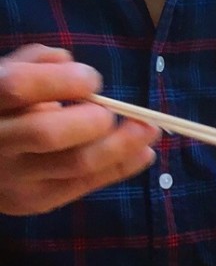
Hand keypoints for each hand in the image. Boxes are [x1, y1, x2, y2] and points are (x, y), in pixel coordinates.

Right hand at [0, 44, 159, 214]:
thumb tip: (69, 63)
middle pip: (48, 133)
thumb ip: (33, 64)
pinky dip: (120, 168)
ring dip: (122, 146)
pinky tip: (143, 154)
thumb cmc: (0, 108)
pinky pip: (84, 185)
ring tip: (150, 130)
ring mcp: (13, 178)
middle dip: (94, 119)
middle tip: (118, 110)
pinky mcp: (34, 201)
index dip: (62, 80)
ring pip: (75, 164)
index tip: (93, 79)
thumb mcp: (3, 76)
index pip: (19, 87)